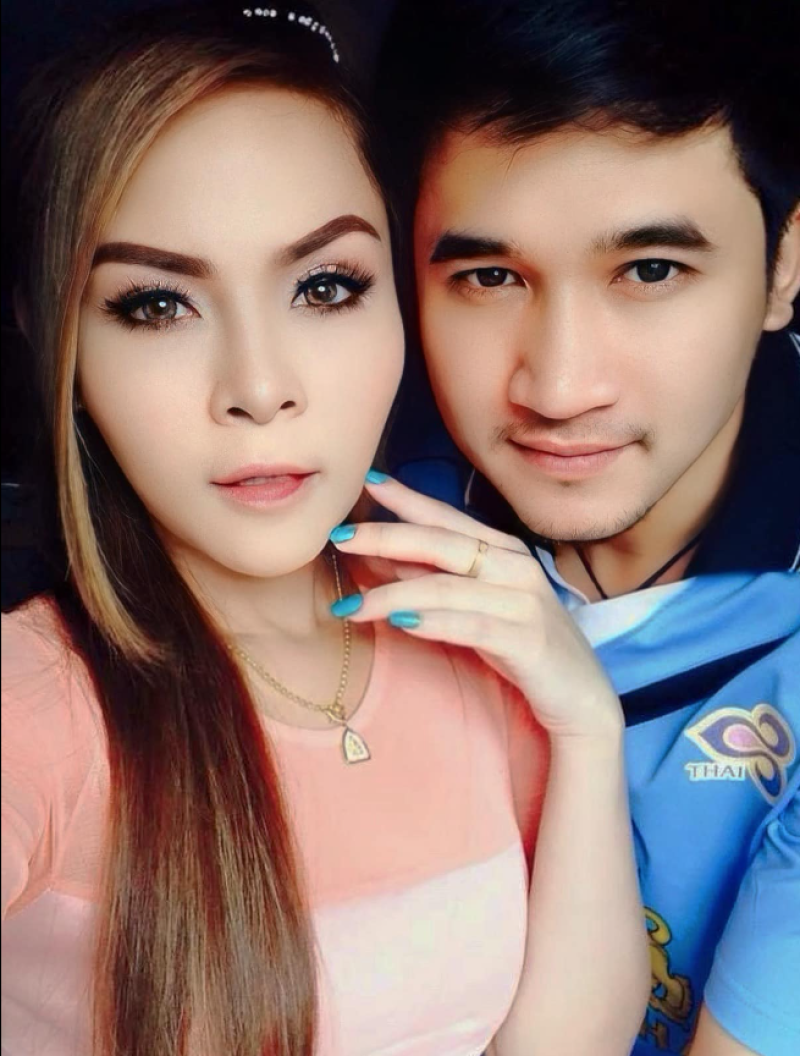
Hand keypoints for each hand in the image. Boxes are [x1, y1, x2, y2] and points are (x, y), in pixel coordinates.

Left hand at [330, 475, 622, 740]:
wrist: (581, 700)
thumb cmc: (523, 648)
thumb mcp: (477, 606)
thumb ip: (436, 581)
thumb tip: (382, 559)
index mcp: (504, 552)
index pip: (446, 518)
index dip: (406, 499)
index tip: (367, 482)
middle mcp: (516, 567)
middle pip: (441, 542)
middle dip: (386, 537)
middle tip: (339, 537)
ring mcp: (525, 601)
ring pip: (447, 586)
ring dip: (392, 594)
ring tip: (349, 607)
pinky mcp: (528, 640)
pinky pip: (470, 625)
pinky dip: (432, 622)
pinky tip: (399, 624)